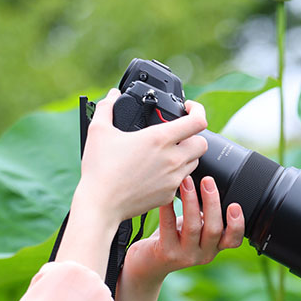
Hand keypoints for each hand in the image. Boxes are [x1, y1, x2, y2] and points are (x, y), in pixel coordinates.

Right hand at [72, 89, 209, 224]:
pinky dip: (175, 174)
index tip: (188, 108)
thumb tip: (112, 95)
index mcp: (160, 139)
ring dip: (186, 155)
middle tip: (178, 134)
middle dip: (194, 135)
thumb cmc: (100, 169)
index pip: (198, 121)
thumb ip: (107, 107)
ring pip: (195, 162)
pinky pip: (181, 181)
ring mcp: (173, 179)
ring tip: (167, 152)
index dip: (198, 110)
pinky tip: (157, 172)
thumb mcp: (98, 131)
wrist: (100, 205)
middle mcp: (172, 159)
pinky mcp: (168, 195)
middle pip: (202, 143)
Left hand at [121, 174, 245, 291]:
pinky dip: (168, 209)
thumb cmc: (174, 238)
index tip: (234, 205)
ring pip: (192, 227)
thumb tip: (210, 183)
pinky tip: (166, 196)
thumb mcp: (195, 229)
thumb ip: (206, 215)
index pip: (233, 240)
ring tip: (186, 181)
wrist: (148, 263)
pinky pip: (168, 227)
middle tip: (207, 181)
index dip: (237, 225)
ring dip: (190, 201)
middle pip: (213, 229)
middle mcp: (203, 254)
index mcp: (214, 247)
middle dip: (211, 203)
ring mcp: (185, 256)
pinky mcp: (166, 253)